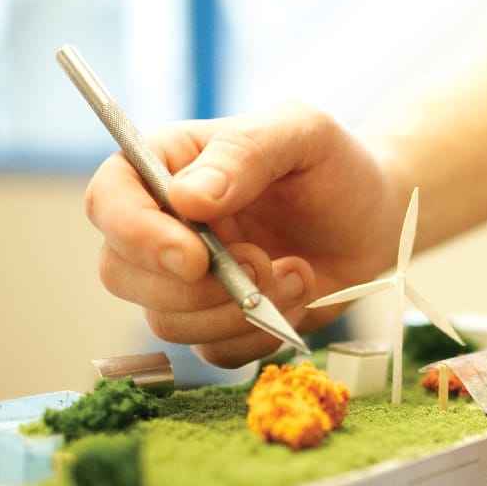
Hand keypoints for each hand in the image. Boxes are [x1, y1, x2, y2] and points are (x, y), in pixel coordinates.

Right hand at [85, 102, 404, 366]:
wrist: (377, 220)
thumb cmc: (336, 166)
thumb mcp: (301, 133)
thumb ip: (245, 152)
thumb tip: (186, 198)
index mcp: (168, 166)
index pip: (109, 201)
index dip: (138, 236)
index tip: (195, 256)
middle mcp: (164, 226)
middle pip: (121, 273)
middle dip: (193, 287)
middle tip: (261, 264)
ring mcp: (188, 281)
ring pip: (167, 322)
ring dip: (237, 311)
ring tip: (297, 273)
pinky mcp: (219, 322)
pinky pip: (213, 352)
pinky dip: (259, 336)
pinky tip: (298, 297)